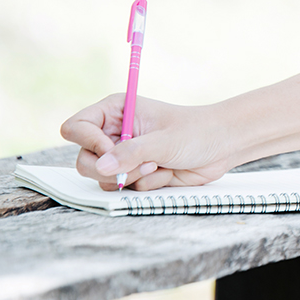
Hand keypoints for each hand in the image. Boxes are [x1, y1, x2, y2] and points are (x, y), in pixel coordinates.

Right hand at [60, 94, 235, 191]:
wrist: (223, 146)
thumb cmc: (197, 132)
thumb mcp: (164, 141)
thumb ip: (132, 153)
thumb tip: (100, 167)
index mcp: (115, 111)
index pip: (76, 127)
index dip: (88, 142)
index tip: (111, 150)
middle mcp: (113, 133)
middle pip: (84, 160)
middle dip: (111, 169)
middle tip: (143, 165)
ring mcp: (124, 156)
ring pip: (104, 178)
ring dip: (133, 178)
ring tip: (159, 165)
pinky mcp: (136, 174)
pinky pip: (127, 188)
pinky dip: (148, 184)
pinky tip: (168, 172)